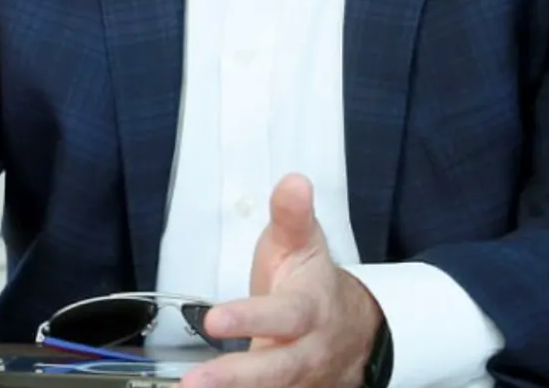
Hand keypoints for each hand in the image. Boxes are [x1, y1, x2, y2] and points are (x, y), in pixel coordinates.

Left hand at [183, 174, 382, 387]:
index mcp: (309, 310)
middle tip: (193, 382)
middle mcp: (307, 352)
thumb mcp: (302, 244)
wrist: (355, 331)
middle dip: (234, 377)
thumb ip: (291, 216)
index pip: (283, 316)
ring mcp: (300, 380)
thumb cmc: (312, 283)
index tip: (214, 319)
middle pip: (275, 369)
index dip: (251, 318)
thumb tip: (294, 181)